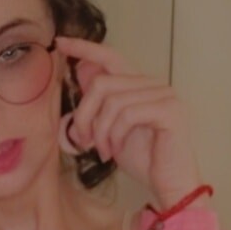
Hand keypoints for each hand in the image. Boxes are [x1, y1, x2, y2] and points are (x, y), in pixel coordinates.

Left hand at [55, 34, 205, 208]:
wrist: (169, 186)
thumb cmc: (144, 161)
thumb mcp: (112, 130)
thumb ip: (101, 103)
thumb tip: (81, 71)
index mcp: (141, 86)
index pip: (111, 57)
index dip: (85, 48)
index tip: (60, 43)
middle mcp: (154, 85)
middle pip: (102, 83)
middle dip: (84, 115)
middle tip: (83, 141)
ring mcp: (165, 95)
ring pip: (112, 101)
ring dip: (100, 132)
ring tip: (103, 152)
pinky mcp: (170, 110)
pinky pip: (127, 114)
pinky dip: (114, 135)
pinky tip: (115, 151)